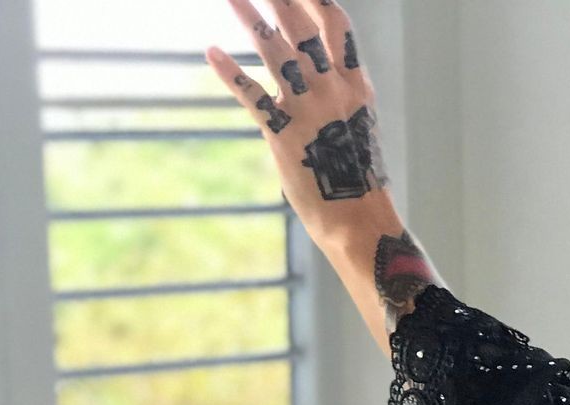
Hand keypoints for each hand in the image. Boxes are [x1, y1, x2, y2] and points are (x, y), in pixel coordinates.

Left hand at [207, 0, 440, 343]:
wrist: (359, 219)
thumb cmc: (357, 177)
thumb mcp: (357, 126)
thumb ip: (340, 95)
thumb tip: (323, 74)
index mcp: (355, 86)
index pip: (337, 27)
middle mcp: (333, 90)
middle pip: (303, 29)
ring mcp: (308, 109)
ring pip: (276, 52)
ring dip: (251, 18)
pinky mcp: (284, 133)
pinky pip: (253, 96)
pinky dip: (230, 73)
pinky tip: (210, 52)